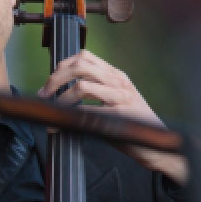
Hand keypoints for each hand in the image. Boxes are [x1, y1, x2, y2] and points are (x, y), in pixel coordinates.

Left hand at [38, 50, 188, 184]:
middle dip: (56, 79)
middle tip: (44, 94)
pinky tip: (60, 126)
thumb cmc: (131, 124)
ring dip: (61, 99)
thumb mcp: (115, 99)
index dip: (62, 65)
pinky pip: (89, 112)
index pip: (85, 56)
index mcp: (115, 74)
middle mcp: (119, 81)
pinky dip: (69, 119)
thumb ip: (96, 89)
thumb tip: (63, 88)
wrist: (157, 145)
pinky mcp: (120, 116)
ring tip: (52, 110)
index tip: (50, 81)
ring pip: (83, 86)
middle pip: (80, 66)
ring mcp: (121, 97)